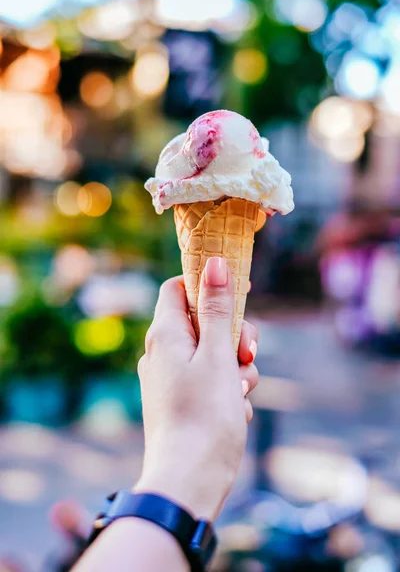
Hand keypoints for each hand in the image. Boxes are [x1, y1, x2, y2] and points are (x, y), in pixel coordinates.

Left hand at [134, 257, 258, 520]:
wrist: (188, 481)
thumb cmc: (204, 416)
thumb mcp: (217, 355)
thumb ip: (217, 309)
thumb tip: (214, 262)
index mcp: (165, 334)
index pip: (178, 287)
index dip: (207, 283)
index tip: (239, 292)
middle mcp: (162, 353)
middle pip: (202, 322)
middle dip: (232, 335)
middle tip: (247, 355)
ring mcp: (170, 379)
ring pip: (213, 354)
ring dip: (235, 368)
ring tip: (240, 393)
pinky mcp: (182, 402)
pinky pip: (211, 382)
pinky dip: (228, 391)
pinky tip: (235, 412)